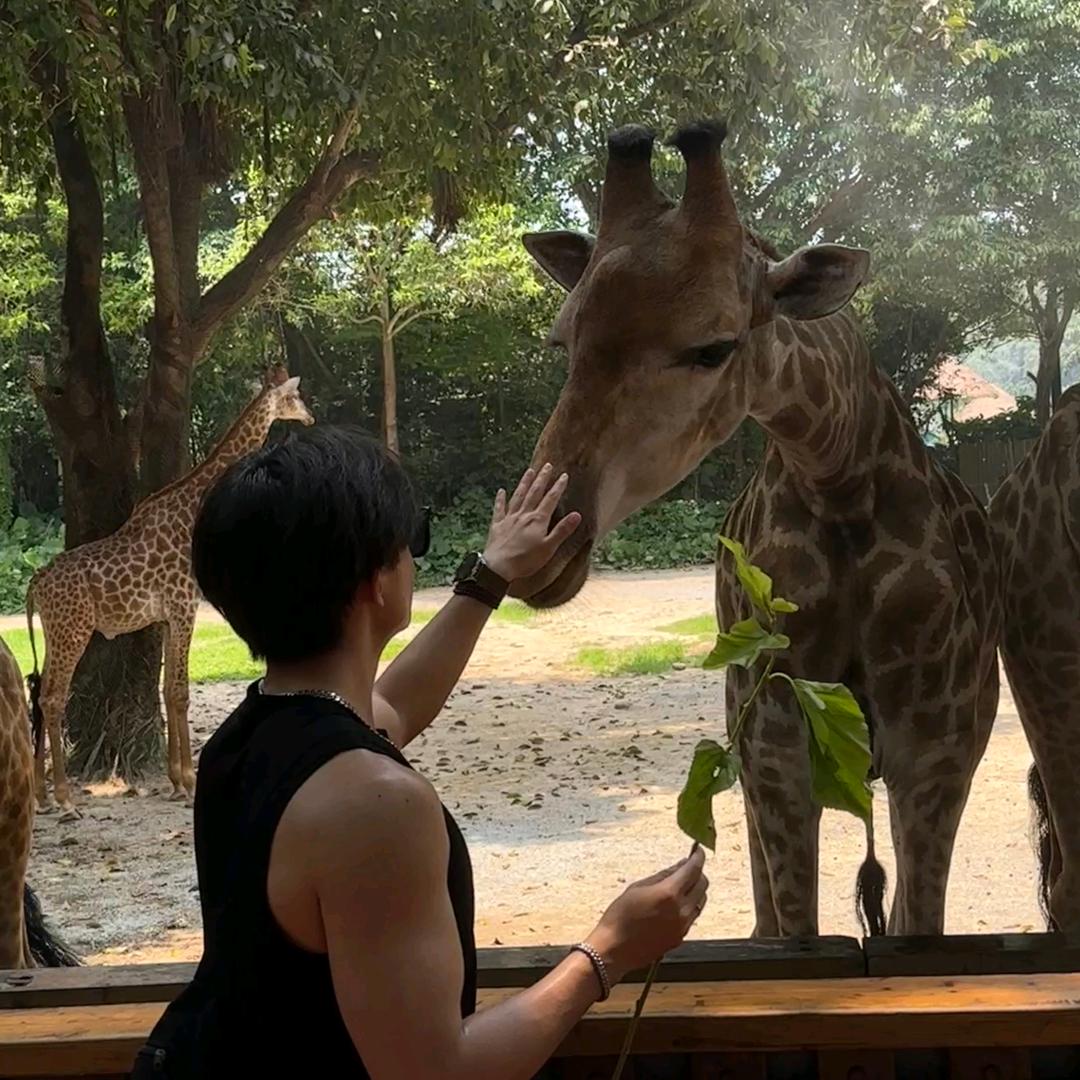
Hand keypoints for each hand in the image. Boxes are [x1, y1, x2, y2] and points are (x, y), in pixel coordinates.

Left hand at [482, 464, 581, 582]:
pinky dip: (500, 499)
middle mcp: (524, 515)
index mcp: (538, 520)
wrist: (498, 568)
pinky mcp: (497, 525)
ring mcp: (509, 519)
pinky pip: (499, 509)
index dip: (558, 487)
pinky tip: (501, 491)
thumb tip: (577, 515)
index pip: (550, 499)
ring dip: (524, 483)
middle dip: (542, 479)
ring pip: (518, 496)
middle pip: (534, 493)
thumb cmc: (526, 561)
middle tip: (547, 466)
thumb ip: (562, 530)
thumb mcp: (549, 548)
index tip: (563, 475)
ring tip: (529, 471)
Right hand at [585, 847, 707, 983]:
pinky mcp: (681, 937)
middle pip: (703, 885)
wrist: (615, 950)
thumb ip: (663, 875)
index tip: (698, 850)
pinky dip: (690, 904)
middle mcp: (681, 910)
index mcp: (669, 894)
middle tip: (687, 866)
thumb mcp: (638, 887)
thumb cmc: (620, 915)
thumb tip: (680, 865)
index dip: (698, 857)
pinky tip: (675, 903)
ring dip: (696, 889)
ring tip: (681, 885)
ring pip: (701, 901)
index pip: (693, 870)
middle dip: (698, 872)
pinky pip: (693, 915)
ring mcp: (683, 926)